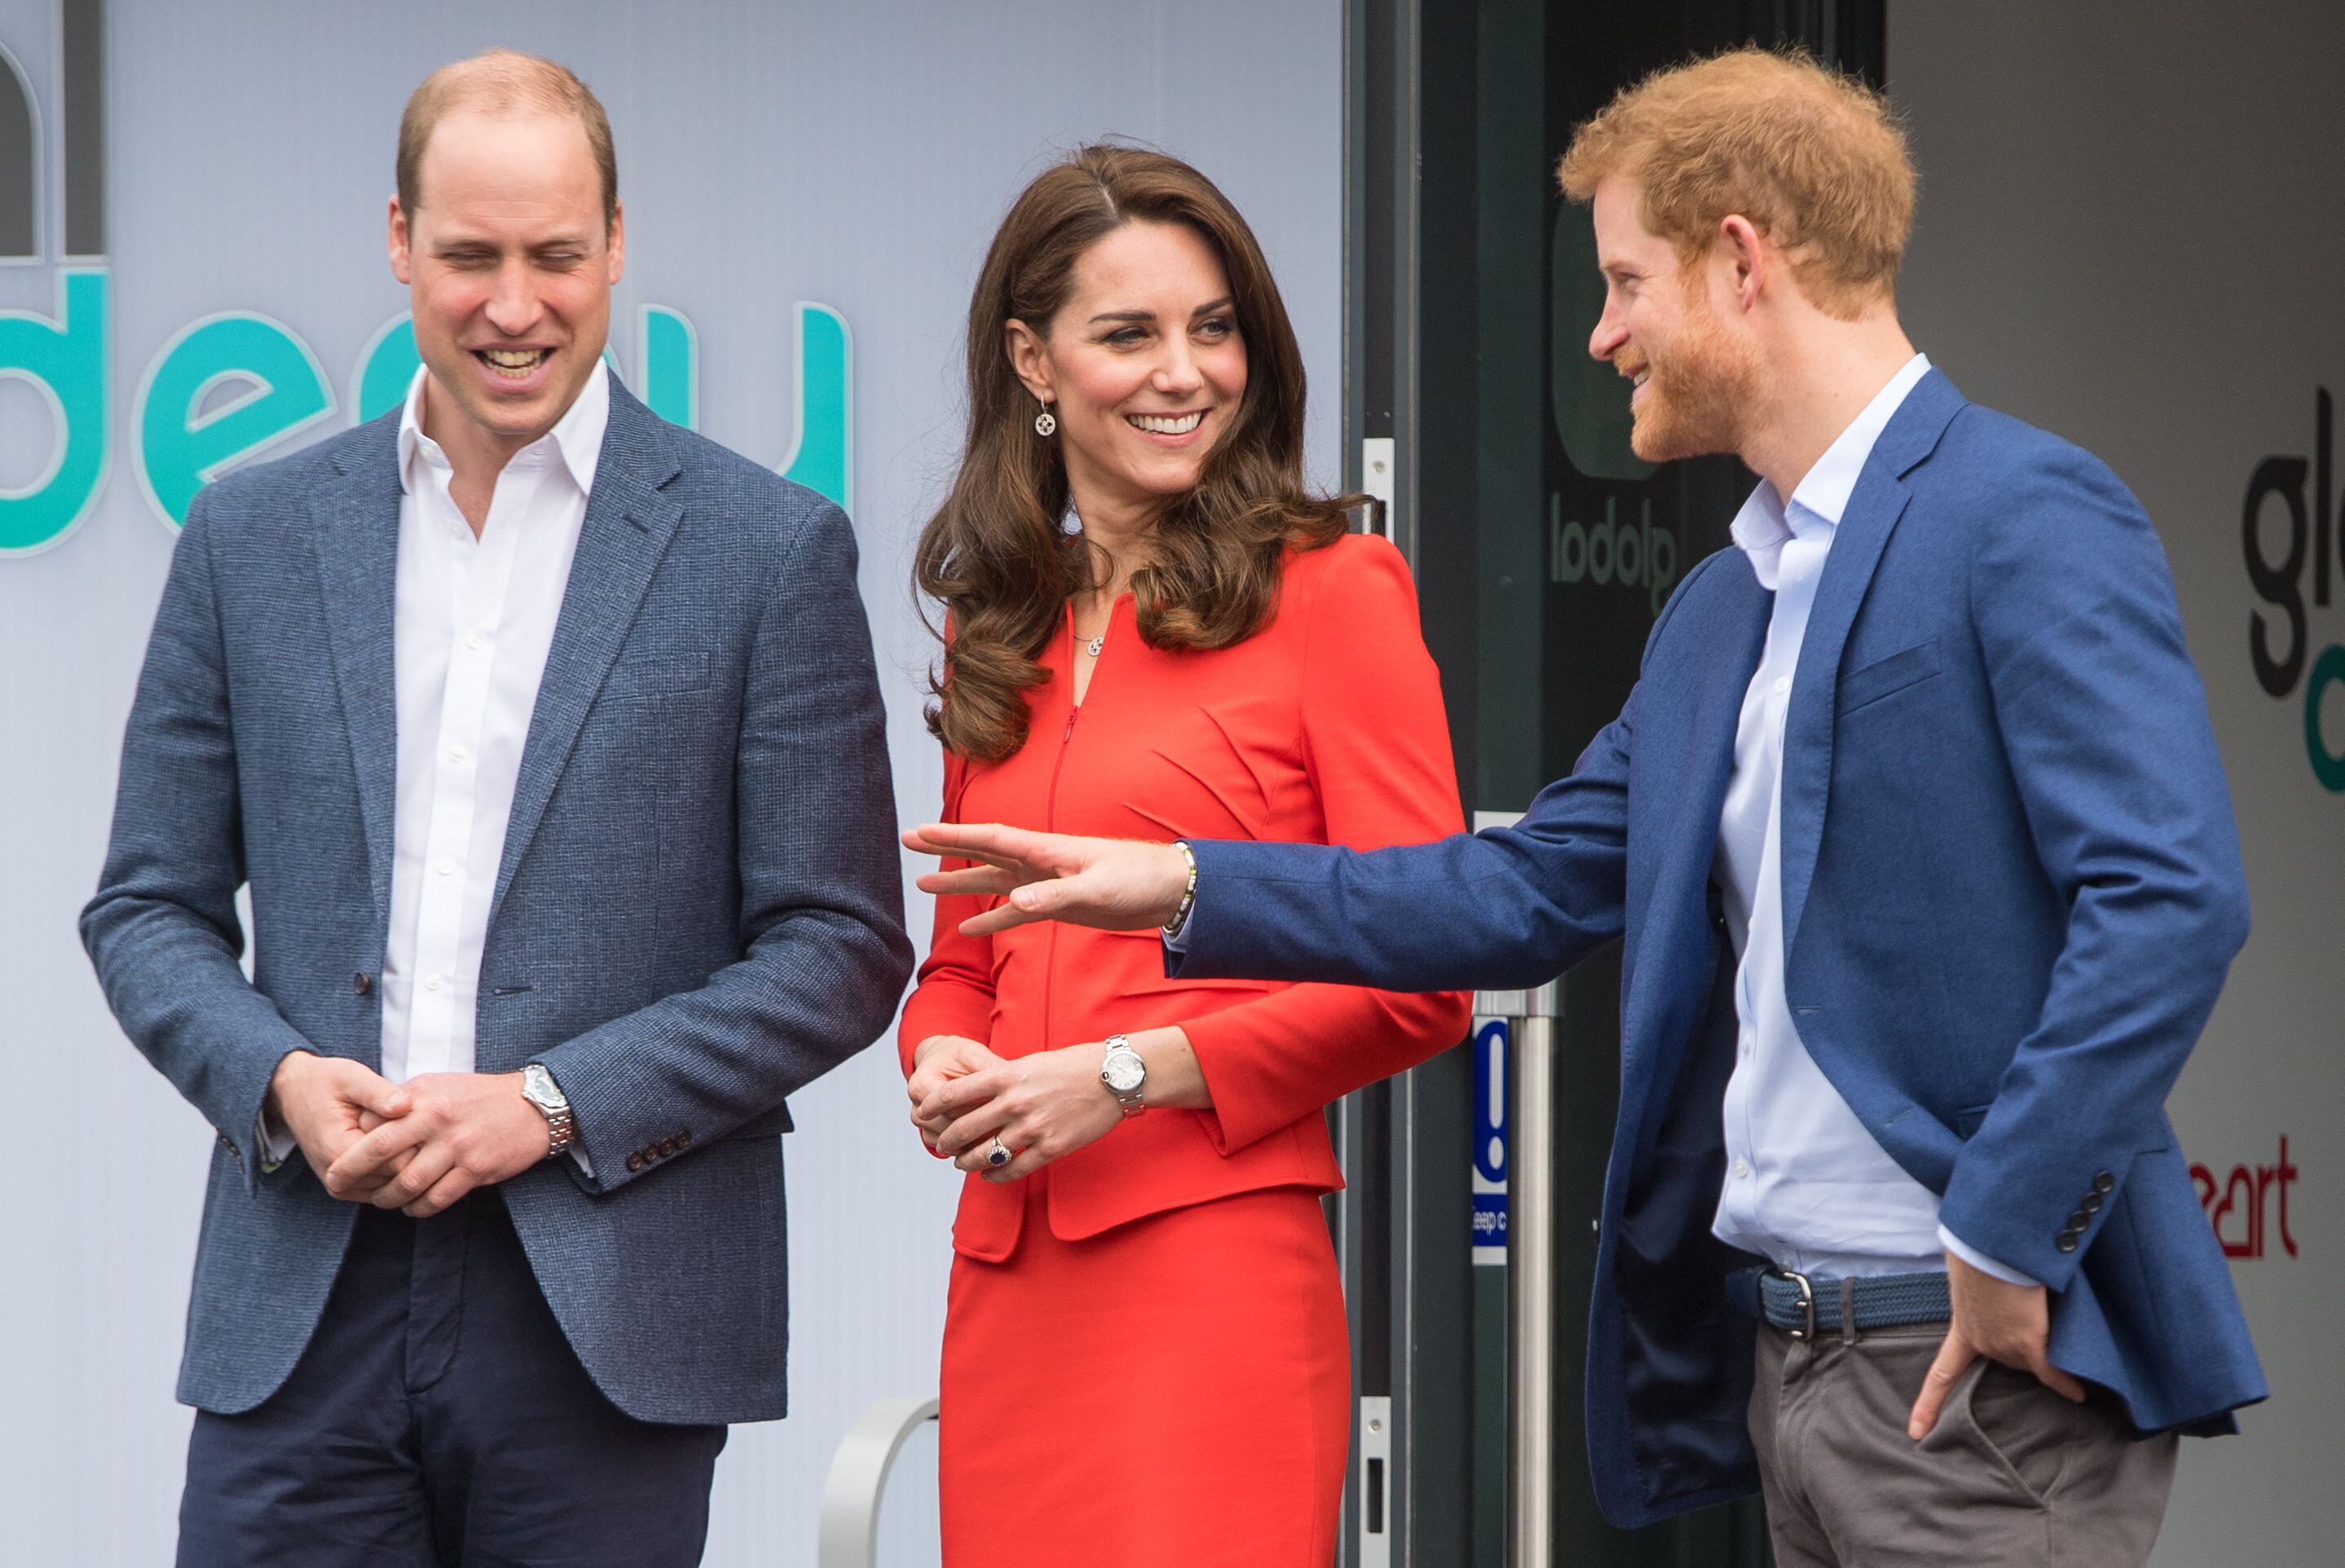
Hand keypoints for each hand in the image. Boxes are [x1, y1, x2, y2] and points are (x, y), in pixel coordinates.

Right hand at [267, 1051, 410, 1187]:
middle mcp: (337, 1178)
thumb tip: (406, 1105)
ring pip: (393, 1186)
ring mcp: (341, 1187)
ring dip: (406, 1163)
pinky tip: (399, 1143)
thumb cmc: (325, 1082)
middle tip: (422, 1124)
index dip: (418, 1141)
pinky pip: (383, 1188)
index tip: (425, 1118)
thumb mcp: (351, 1077)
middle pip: (398, 1178)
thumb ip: (378, 1092)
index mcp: (338, 1152)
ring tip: (410, 1132)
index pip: (398, 1163)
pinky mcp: (346, 1188)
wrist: (295, 1093)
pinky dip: (394, 1169)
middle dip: (415, 1153)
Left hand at [322, 1071, 550, 1218]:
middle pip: (380, 1152)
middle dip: (351, 1173)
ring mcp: (458, 1145)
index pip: (372, 1123)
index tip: (338, 1160)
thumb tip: (365, 1125)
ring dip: (389, 1198)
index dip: (351, 1145)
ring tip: (384, 1201)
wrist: (535, 1105)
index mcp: (423, 1096)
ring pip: (408, 1183)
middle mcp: (437, 1119)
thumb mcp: (438, 1086)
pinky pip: (438, 1199)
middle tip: (335, 1186)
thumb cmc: (478, 1096)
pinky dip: (420, 1208)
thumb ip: (403, 1103)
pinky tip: (415, 1206)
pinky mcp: (476, 1168)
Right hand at [903, 823, 1188, 937]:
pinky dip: (992, 918)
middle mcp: (1040, 862)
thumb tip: (1014, 903)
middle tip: (909, 841)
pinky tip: (971, 927)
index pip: (990, 838)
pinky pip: (1016, 912)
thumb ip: (1055, 896)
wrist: (1170, 891)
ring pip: (993, 881)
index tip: (920, 832)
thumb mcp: (1097, 889)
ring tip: (923, 885)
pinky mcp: (1059, 905)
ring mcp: (1047, 883)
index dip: (953, 836)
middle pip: (983, 852)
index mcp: (1046, 850)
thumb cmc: (1138, 880)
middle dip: (946, 848)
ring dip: (960, 883)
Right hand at [908, 1035, 997, 1154]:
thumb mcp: (973, 1054)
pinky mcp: (932, 1136)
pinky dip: (971, 1148)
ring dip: (976, 1142)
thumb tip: (1015, 1079)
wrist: (942, 1064)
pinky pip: (952, 1150)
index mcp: (922, 1085)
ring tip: (1003, 1135)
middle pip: (950, 1129)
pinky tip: (993, 1142)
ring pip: (951, 1144)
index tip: (1003, 1109)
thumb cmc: (958, 1058)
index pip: (950, 1107)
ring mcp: (924, 1127)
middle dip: (979, 1128)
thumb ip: (989, 1067)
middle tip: (1008, 1127)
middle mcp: (918, 1109)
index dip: (978, 1109)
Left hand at [918, 1041, 1124, 1182]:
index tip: (922, 1112)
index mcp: (1006, 1076)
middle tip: (941, 1145)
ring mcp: (1032, 1128)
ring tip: (961, 1163)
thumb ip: (1001, 1079)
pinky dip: (995, 1176)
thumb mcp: (1030, 1063)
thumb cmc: (1072, 1066)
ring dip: (966, 1163)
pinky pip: (1013, 1169)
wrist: (1113, 1077)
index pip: (954, 1094)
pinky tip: (988, 1176)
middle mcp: (1014, 1103)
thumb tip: (974, 1094)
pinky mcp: (1051, 1148)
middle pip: (963, 1129)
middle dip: (946, 1141)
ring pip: (984, 1155)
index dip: (932, 1106)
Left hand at [1907, 1251, 2087, 1438]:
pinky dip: (2066, 1384)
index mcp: (1961, 1329)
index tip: (1915, 1431)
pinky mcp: (2029, 1343)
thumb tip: (1989, 1291)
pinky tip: (2079, 1395)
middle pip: (2008, 1358)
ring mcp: (2004, 1347)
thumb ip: (1978, 1293)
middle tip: (2028, 1315)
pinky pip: (2052, 1373)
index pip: (1941, 1374)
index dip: (1928, 1404)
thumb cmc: (1978, 1253)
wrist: (1989, 1248)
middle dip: (2020, 1342)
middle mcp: (1982, 1343)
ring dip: (2043, 1348)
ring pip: (2031, 1359)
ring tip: (2048, 1317)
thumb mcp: (1968, 1275)